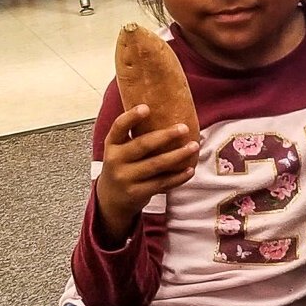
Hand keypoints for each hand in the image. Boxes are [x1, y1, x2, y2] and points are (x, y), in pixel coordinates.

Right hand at [94, 105, 198, 244]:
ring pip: (156, 165)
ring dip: (178, 155)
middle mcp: (115, 160)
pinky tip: (190, 169)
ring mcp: (125, 178)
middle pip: (142, 145)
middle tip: (184, 128)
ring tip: (194, 146)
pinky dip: (178, 177)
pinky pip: (161, 183)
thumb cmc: (123, 166)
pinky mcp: (137, 193)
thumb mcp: (119, 149)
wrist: (111, 198)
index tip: (146, 107)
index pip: (118, 127)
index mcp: (112, 145)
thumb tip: (165, 110)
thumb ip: (134, 135)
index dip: (131, 117)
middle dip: (165, 136)